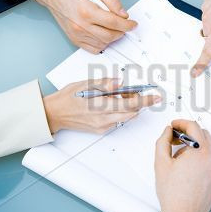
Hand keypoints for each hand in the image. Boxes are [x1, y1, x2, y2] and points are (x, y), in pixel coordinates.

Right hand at [25, 0, 136, 53]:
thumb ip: (112, 1)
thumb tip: (123, 15)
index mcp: (87, 10)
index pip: (113, 23)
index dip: (127, 25)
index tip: (132, 24)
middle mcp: (81, 25)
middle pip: (109, 36)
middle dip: (121, 32)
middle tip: (124, 26)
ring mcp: (77, 34)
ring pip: (103, 44)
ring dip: (112, 38)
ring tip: (112, 29)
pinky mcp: (75, 40)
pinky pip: (94, 49)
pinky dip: (102, 44)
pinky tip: (103, 35)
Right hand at [42, 78, 160, 133]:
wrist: (54, 114)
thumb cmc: (67, 98)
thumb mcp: (84, 84)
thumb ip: (104, 83)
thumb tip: (119, 82)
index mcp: (99, 106)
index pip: (129, 104)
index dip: (145, 100)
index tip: (156, 97)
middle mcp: (103, 119)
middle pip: (131, 112)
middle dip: (139, 102)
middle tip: (139, 93)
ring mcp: (102, 126)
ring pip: (126, 117)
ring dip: (129, 107)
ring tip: (120, 96)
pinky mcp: (101, 130)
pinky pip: (118, 121)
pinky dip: (121, 112)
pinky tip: (112, 103)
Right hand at [155, 120, 210, 211]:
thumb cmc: (174, 195)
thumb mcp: (161, 163)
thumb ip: (163, 141)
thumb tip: (167, 132)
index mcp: (200, 152)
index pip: (193, 127)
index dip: (181, 122)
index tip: (174, 125)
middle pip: (202, 133)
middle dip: (188, 132)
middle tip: (174, 137)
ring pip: (207, 144)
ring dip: (194, 142)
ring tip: (178, 153)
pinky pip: (209, 156)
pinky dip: (199, 153)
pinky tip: (186, 163)